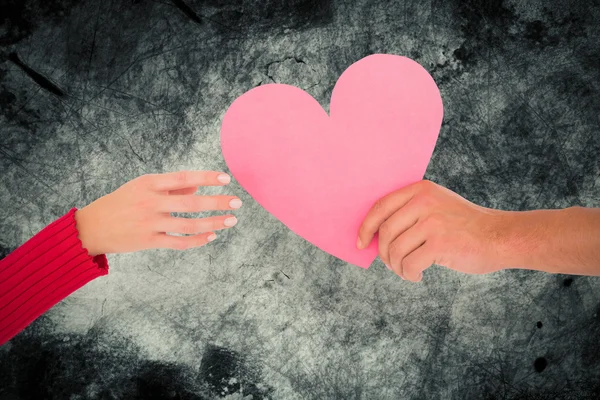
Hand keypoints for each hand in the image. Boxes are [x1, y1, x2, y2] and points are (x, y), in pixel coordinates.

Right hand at [74, 171, 241, 255]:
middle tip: (237, 203)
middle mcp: (150, 202)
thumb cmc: (121, 203)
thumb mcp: (142, 187)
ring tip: (231, 221)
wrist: (92, 227)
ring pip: (188, 225)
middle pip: (191, 203)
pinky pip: (178, 242)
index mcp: (149, 183)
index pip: (184, 177)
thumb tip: (198, 186)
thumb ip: (171, 186)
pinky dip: (197, 240)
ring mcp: (149, 223)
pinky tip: (211, 236)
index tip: (226, 178)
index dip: (206, 177)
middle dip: (217, 202)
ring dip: (213, 223)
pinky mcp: (148, 241)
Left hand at [357, 180, 508, 281]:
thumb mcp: (437, 206)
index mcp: (420, 190)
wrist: (500, 236)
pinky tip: (417, 276)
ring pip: (395, 250)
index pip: (380, 207)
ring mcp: (432, 222)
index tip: (361, 243)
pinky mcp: (440, 243)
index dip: (366, 227)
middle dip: (383, 253)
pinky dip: (408, 275)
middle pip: (385, 231)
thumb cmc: (464, 227)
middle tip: (392, 264)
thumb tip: (373, 237)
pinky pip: (409, 264)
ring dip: (397, 267)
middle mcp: (424, 202)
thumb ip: (409, 213)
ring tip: (408, 271)